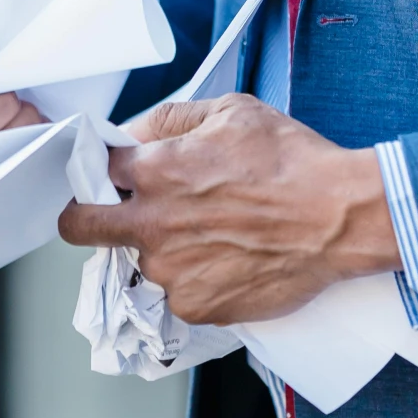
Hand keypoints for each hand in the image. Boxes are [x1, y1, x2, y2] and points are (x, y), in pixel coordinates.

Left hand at [57, 92, 400, 324]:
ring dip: (164, 248)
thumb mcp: (231, 111)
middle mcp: (152, 224)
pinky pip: (179, 292)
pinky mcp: (195, 306)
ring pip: (143, 260)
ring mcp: (170, 272)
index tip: (111, 175)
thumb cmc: (290, 160)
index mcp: (154, 171)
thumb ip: (171, 119)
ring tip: (215, 232)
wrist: (336, 218)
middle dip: (87, 216)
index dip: (103, 170)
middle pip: (80, 227)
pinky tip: (231, 258)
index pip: (92, 171)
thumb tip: (135, 133)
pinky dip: (197, 278)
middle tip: (115, 213)